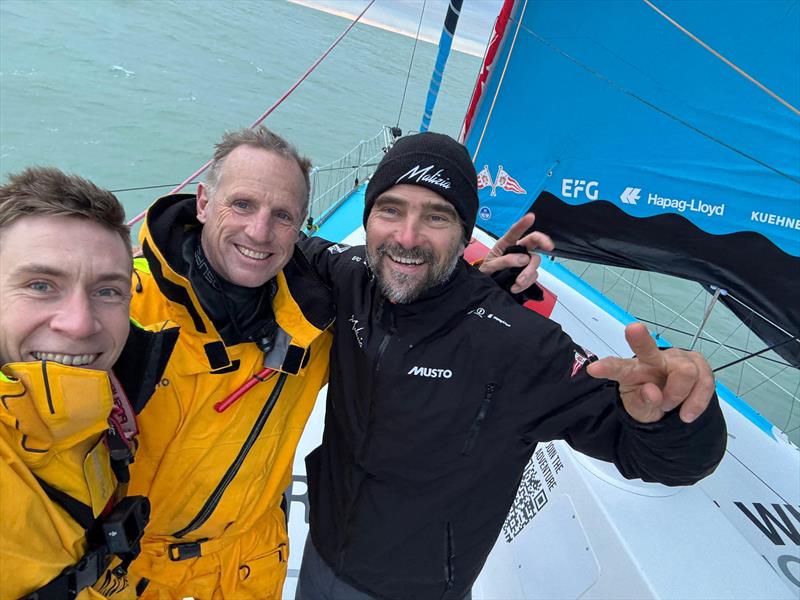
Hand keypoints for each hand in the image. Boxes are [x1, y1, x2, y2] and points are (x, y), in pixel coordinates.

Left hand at [479, 213, 553, 292]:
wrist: (488, 285)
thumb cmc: (487, 271)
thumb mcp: (490, 266)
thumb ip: (504, 261)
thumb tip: (523, 259)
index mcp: (505, 244)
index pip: (515, 231)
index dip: (523, 223)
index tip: (531, 217)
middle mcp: (517, 250)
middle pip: (534, 241)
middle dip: (543, 242)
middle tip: (549, 247)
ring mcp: (524, 262)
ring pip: (535, 261)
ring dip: (528, 273)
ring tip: (517, 282)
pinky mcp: (527, 273)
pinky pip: (533, 276)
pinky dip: (526, 283)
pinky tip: (515, 287)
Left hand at [586, 323, 714, 423]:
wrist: (675, 407)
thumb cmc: (650, 402)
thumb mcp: (641, 410)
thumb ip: (644, 403)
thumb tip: (653, 393)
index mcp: (632, 370)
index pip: (617, 367)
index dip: (607, 368)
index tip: (593, 369)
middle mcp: (653, 359)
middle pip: (648, 348)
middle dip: (640, 339)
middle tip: (632, 328)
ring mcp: (677, 359)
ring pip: (685, 372)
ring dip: (678, 396)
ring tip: (667, 406)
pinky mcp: (699, 365)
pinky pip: (704, 383)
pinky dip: (696, 403)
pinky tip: (686, 414)